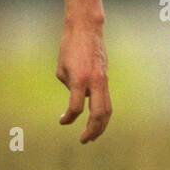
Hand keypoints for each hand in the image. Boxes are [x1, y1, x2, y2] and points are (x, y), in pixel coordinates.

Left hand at [56, 21, 111, 142]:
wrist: (87, 29)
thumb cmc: (70, 47)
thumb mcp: (61, 68)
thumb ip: (69, 86)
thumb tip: (77, 97)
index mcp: (79, 79)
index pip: (76, 108)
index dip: (68, 118)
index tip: (62, 121)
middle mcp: (95, 82)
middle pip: (99, 114)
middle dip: (92, 130)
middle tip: (83, 140)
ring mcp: (103, 80)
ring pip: (108, 109)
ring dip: (101, 125)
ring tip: (93, 136)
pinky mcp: (106, 78)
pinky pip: (107, 100)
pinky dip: (102, 113)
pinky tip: (96, 120)